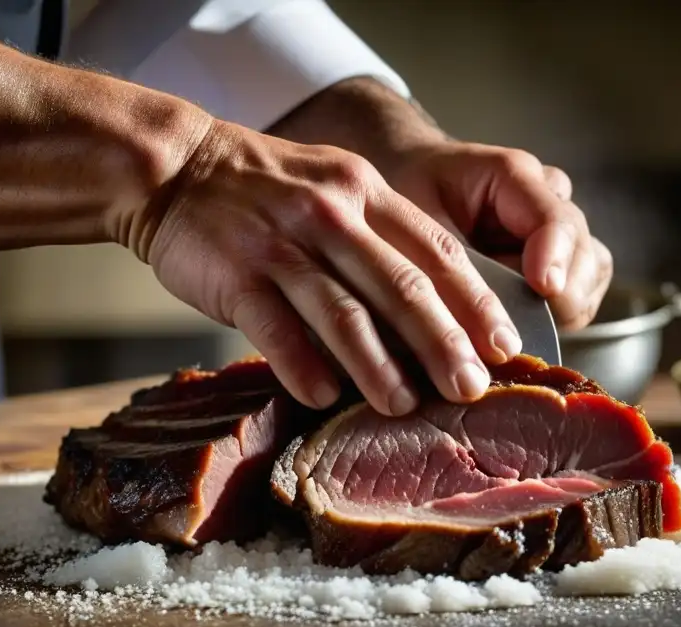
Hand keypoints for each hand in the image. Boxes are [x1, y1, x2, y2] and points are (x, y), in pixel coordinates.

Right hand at [128, 119, 524, 415]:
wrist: (175, 166)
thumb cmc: (262, 191)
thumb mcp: (332, 186)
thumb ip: (377, 235)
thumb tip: (429, 312)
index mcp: (365, 192)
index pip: (437, 248)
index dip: (476, 301)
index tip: (505, 346)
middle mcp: (331, 214)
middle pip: (401, 285)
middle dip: (443, 342)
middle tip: (471, 388)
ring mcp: (282, 243)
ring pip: (343, 311)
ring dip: (378, 365)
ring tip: (403, 405)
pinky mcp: (236, 273)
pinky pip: (275, 326)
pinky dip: (302, 364)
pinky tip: (323, 395)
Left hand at [385, 142, 612, 330]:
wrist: (411, 180)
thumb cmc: (411, 195)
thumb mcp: (414, 219)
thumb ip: (450, 262)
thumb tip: (479, 320)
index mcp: (513, 176)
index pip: (555, 219)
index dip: (554, 257)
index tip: (543, 287)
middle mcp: (549, 197)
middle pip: (584, 254)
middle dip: (556, 295)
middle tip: (510, 322)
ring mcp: (561, 227)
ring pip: (593, 275)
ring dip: (562, 308)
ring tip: (513, 324)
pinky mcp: (565, 257)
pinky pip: (584, 291)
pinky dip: (561, 315)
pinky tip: (523, 323)